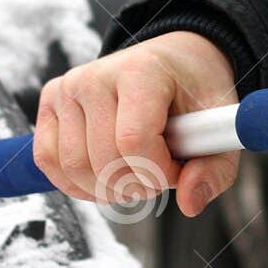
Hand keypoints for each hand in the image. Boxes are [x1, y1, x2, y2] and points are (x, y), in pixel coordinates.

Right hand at [33, 31, 238, 216]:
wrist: (172, 62)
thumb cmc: (194, 95)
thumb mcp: (219, 127)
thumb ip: (214, 169)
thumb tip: (189, 205)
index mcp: (141, 71)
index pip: (133, 142)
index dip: (157, 172)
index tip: (178, 167)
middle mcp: (95, 75)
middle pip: (103, 161)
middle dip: (137, 185)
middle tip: (158, 173)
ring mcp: (67, 88)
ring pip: (75, 168)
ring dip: (108, 189)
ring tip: (134, 173)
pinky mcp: (50, 102)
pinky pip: (48, 160)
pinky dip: (77, 183)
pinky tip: (104, 176)